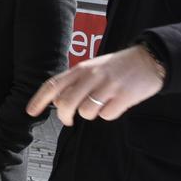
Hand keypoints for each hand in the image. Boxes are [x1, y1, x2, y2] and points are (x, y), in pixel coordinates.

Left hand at [26, 45, 166, 124]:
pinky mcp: (124, 96)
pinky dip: (110, 114)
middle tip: (69, 120)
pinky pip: (107, 115)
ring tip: (102, 103)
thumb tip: (59, 102)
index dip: (39, 99)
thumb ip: (76, 82)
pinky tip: (116, 103)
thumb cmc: (118, 66)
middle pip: (66, 103)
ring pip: (86, 112)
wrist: (149, 59)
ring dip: (91, 114)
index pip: (53, 84)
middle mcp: (92, 76)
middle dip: (65, 116)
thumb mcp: (93, 67)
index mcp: (81, 68)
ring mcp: (108, 86)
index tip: (31, 112)